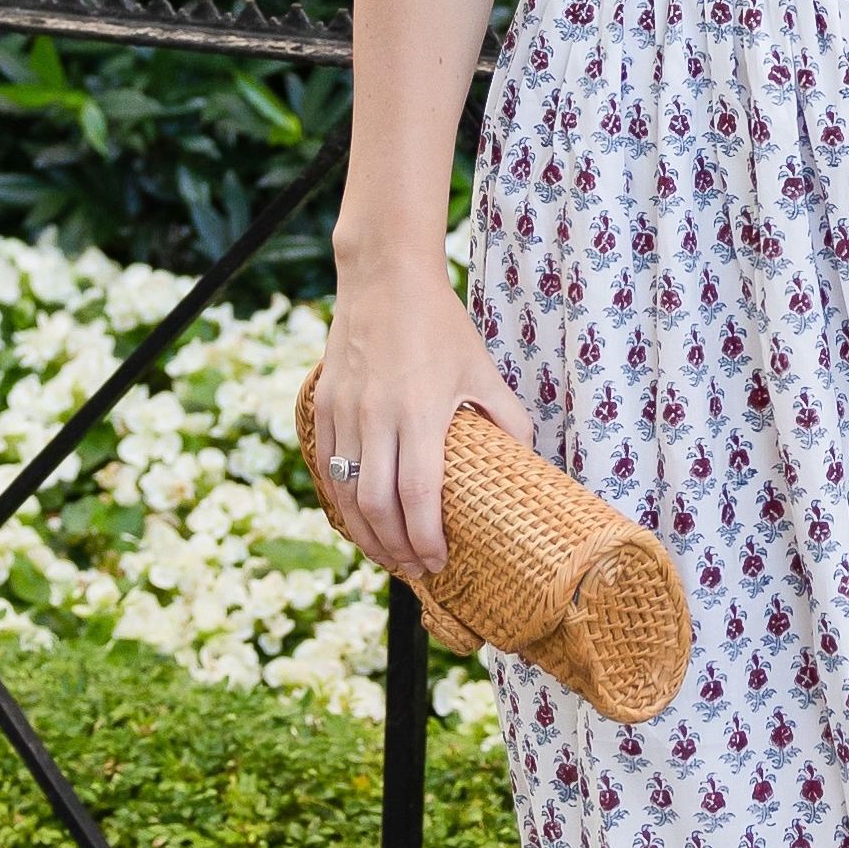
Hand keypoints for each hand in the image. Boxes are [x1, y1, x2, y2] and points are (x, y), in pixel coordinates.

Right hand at [313, 254, 531, 575]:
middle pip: (376, 506)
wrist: (384, 278)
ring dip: (365, 536)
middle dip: (395, 550)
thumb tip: (526, 463)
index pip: (417, 495)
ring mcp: (343, 412)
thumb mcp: (482, 369)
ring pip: (344, 494)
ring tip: (388, 556)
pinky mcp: (323, 406)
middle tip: (416, 569)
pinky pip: (327, 469)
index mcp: (419, 411)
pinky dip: (341, 503)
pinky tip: (360, 520)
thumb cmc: (440, 325)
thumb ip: (508, 419)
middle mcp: (375, 416)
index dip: (426, 538)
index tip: (439, 561)